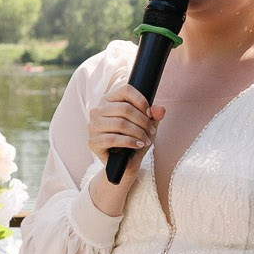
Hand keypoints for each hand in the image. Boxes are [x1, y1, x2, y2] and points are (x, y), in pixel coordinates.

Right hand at [85, 84, 162, 213]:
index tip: (150, 113)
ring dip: (138, 132)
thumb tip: (160, 109)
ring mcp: (93, 126)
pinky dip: (130, 142)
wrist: (125, 163)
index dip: (141, 100)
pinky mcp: (93, 142)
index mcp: (109, 100)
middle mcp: (97, 110)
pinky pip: (113, 139)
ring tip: (146, 140)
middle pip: (125, 108)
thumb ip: (154, 115)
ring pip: (120, 124)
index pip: (126, 90)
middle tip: (152, 131)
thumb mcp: (147, 125)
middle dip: (143, 121)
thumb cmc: (135, 138)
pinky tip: (138, 145)